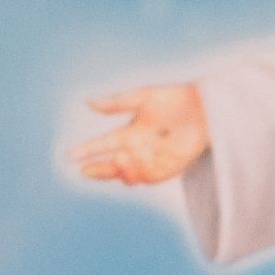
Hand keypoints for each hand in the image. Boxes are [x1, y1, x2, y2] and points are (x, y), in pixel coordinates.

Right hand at [68, 83, 209, 185]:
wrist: (204, 109)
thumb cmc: (174, 99)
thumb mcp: (142, 97)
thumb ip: (116, 102)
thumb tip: (88, 103)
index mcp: (128, 133)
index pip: (103, 145)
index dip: (87, 150)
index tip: (71, 155)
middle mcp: (137, 150)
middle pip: (113, 165)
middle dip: (100, 169)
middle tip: (87, 170)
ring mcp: (151, 161)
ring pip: (130, 174)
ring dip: (121, 171)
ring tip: (116, 163)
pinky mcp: (168, 168)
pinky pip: (150, 177)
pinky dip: (140, 175)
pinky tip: (133, 170)